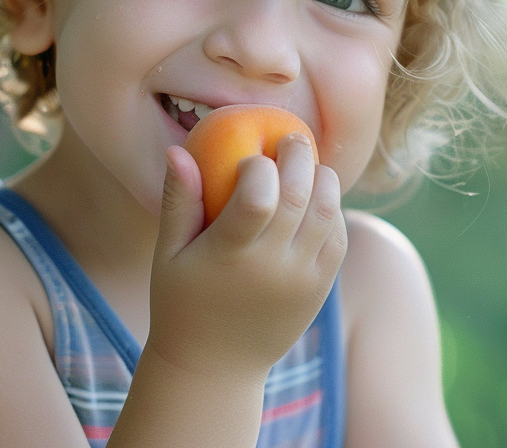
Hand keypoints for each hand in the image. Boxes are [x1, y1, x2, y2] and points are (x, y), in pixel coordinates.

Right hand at [144, 133, 346, 380]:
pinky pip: (338, 236)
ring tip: (305, 165)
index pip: (259, 197)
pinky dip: (331, 208)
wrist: (216, 368)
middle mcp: (273, 267)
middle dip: (299, 155)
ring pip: (328, 212)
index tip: (250, 157)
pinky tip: (313, 197)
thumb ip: (178, 200)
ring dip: (322, 178)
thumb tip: (179, 148)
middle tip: (289, 137)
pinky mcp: (320, 287)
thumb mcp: (169, 254)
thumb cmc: (181, 302)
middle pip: (300, 195)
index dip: (259, 166)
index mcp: (231, 256)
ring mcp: (303, 279)